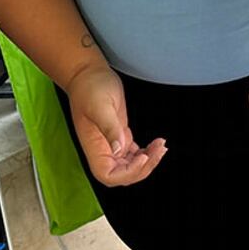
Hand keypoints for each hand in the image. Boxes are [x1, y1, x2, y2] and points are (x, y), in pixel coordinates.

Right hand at [66, 65, 165, 185]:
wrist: (87, 73)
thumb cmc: (89, 87)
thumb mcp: (101, 106)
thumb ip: (110, 128)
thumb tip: (119, 150)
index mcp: (94, 148)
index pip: (109, 176)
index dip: (128, 173)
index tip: (142, 157)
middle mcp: (102, 150)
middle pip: (124, 175)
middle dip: (143, 168)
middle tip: (158, 150)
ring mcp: (112, 143)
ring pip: (131, 166)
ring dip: (148, 161)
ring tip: (161, 146)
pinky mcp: (119, 135)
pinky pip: (134, 155)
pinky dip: (146, 153)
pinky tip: (155, 144)